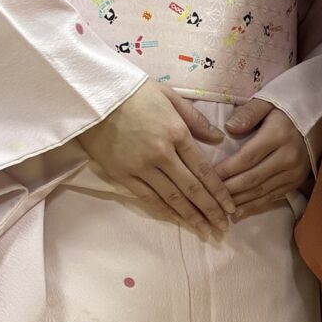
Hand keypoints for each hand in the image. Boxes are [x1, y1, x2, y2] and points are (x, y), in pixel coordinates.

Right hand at [79, 83, 234, 233]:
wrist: (90, 95)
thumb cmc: (132, 91)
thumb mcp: (169, 95)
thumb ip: (195, 119)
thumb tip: (219, 139)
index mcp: (177, 133)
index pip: (204, 170)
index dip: (219, 192)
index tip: (231, 207)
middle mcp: (162, 153)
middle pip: (192, 189)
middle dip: (211, 211)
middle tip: (224, 228)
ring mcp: (141, 166)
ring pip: (172, 198)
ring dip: (190, 217)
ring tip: (205, 231)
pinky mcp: (122, 174)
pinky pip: (148, 198)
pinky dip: (165, 211)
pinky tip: (177, 220)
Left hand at [215, 99, 311, 215]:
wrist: (315, 122)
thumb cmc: (284, 111)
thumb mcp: (266, 103)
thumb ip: (248, 113)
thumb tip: (229, 128)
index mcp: (279, 136)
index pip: (248, 157)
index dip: (227, 169)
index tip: (207, 176)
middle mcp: (289, 157)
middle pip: (253, 178)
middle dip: (229, 189)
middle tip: (209, 195)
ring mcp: (294, 173)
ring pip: (262, 191)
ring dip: (239, 201)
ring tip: (219, 207)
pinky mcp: (296, 182)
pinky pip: (272, 197)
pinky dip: (254, 206)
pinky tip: (238, 213)